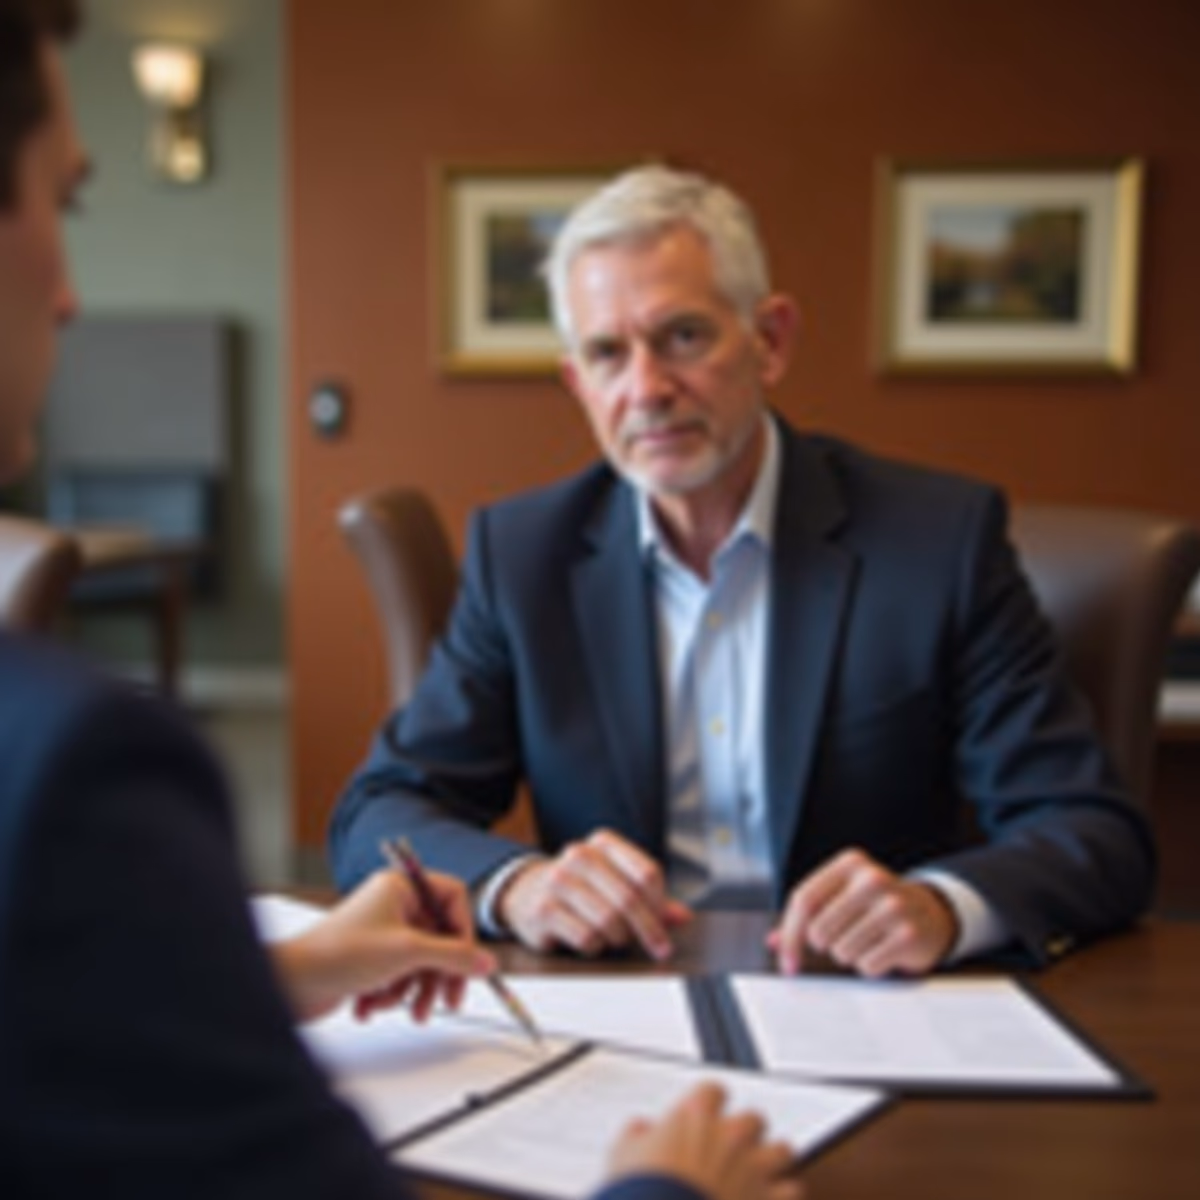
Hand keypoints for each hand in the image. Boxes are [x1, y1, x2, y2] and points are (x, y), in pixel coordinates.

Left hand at [273, 870, 495, 1022]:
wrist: (291, 984)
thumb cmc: (338, 955)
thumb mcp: (408, 954)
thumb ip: (454, 957)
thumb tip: (487, 961)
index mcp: (401, 887)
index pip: (452, 898)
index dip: (464, 930)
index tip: (468, 960)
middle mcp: (392, 905)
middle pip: (439, 936)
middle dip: (440, 973)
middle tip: (448, 999)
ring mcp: (381, 932)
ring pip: (420, 961)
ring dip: (413, 990)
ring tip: (406, 1010)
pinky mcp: (370, 959)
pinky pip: (399, 975)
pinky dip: (391, 994)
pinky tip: (371, 1005)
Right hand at [496, 829, 691, 959]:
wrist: (526, 893)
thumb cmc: (580, 889)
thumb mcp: (614, 883)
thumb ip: (650, 899)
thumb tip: (682, 916)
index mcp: (603, 843)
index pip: (646, 873)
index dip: (660, 904)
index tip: (664, 924)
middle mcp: (579, 855)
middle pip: (630, 898)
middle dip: (648, 929)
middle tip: (657, 947)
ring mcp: (558, 881)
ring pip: (608, 921)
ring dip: (619, 939)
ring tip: (615, 939)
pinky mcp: (543, 909)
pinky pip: (586, 937)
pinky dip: (595, 947)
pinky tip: (590, 940)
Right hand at [606, 1082, 802, 1199]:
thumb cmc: (642, 1191)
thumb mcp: (623, 1155)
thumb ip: (636, 1135)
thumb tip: (640, 1130)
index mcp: (697, 1116)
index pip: (714, 1090)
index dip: (710, 1103)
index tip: (705, 1113)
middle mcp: (731, 1136)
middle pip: (754, 1118)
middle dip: (746, 1132)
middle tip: (733, 1147)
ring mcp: (754, 1169)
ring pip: (782, 1150)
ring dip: (773, 1159)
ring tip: (761, 1171)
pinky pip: (792, 1191)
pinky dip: (783, 1196)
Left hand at [767, 848, 957, 976]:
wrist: (930, 912)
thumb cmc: (874, 905)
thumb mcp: (842, 897)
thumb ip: (806, 916)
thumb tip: (775, 943)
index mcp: (850, 863)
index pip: (803, 900)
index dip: (790, 935)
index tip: (787, 962)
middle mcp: (872, 878)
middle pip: (819, 930)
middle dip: (824, 945)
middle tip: (842, 937)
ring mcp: (893, 905)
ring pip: (842, 951)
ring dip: (849, 954)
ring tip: (867, 939)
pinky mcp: (908, 934)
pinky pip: (867, 965)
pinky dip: (870, 965)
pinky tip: (883, 949)